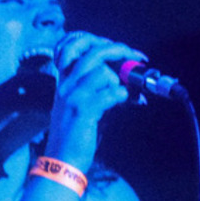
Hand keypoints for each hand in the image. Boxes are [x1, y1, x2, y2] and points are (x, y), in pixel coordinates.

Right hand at [45, 31, 146, 166]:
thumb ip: (102, 89)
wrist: (62, 160)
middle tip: (137, 57)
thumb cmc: (76, 133)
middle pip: (93, 52)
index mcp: (64, 80)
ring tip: (123, 94)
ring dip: (120, 81)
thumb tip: (130, 81)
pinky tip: (125, 102)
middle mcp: (65, 85)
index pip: (70, 44)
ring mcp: (72, 96)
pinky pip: (111, 92)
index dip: (96, 40)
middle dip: (120, 50)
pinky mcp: (83, 110)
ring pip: (103, 71)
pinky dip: (123, 96)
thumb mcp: (85, 105)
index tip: (118, 47)